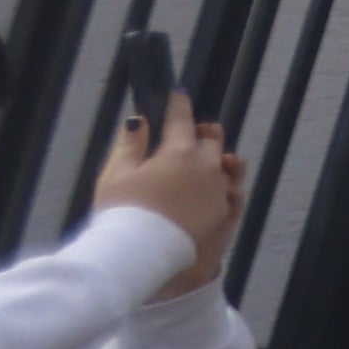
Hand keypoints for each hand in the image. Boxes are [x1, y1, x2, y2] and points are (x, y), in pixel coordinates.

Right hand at [94, 106, 248, 290]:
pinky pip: (232, 191)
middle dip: (202, 133)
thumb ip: (130, 144)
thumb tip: (139, 121)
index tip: (177, 94)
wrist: (141, 254)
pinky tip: (214, 187)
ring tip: (203, 160)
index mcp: (179, 152)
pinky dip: (225, 184)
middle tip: (191, 133)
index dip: (178, 105)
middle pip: (211, 141)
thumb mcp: (116, 174)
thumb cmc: (122, 212)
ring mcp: (219, 190)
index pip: (181, 119)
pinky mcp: (224, 213)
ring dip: (216, 159)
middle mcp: (206, 167)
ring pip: (226, 165)